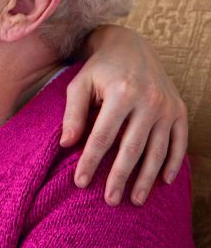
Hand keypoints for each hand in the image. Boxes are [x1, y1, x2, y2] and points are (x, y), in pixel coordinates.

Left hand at [62, 25, 187, 206]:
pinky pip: (178, 142)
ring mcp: (167, 107)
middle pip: (132, 149)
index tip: (80, 182)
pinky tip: (163, 181)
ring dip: (146, 178)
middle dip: (120, 178)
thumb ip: (73, 113)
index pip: (102, 137)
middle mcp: (148, 101)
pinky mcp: (179, 110)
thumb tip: (67, 144)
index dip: (91, 162)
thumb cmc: (99, 69)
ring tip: (135, 199)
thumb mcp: (79, 84)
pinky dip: (172, 163)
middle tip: (110, 201)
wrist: (131, 46)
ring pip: (157, 151)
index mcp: (121, 94)